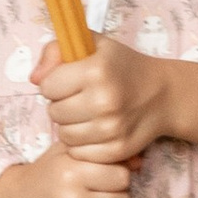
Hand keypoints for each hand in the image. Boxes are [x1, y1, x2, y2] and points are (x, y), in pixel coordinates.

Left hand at [36, 39, 197, 165]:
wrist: (162, 95)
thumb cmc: (122, 67)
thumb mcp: (93, 45)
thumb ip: (56, 51)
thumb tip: (34, 79)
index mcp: (96, 71)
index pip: (47, 86)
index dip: (55, 82)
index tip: (70, 80)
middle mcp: (104, 101)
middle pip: (54, 112)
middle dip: (61, 104)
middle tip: (80, 98)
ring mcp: (112, 129)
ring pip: (64, 134)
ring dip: (70, 125)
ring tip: (87, 114)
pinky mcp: (117, 150)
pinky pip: (79, 152)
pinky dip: (82, 144)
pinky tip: (94, 130)